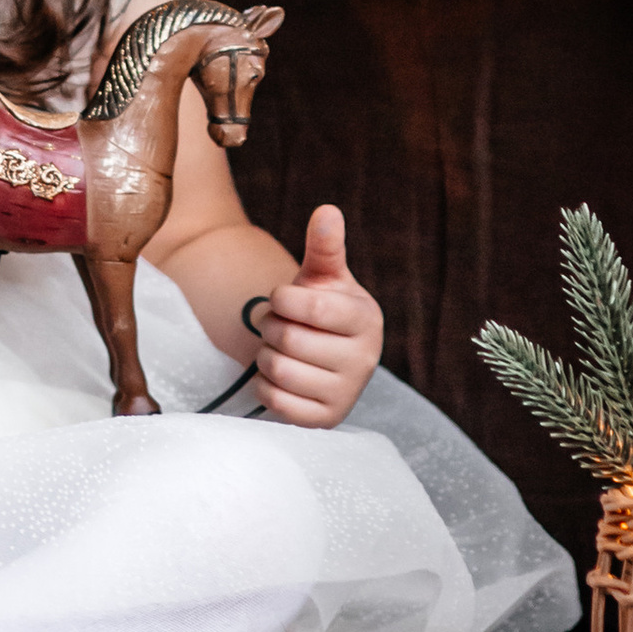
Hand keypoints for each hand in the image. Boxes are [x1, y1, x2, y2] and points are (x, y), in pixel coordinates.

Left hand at [252, 207, 381, 427]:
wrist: (323, 356)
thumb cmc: (320, 309)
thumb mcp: (323, 277)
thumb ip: (324, 246)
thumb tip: (327, 211)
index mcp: (367, 320)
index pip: (312, 308)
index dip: (283, 299)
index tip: (282, 297)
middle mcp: (365, 360)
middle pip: (290, 340)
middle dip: (271, 327)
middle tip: (276, 324)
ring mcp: (347, 394)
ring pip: (280, 371)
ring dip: (265, 355)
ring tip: (279, 347)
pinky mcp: (325, 421)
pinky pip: (276, 402)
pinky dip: (265, 385)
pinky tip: (278, 375)